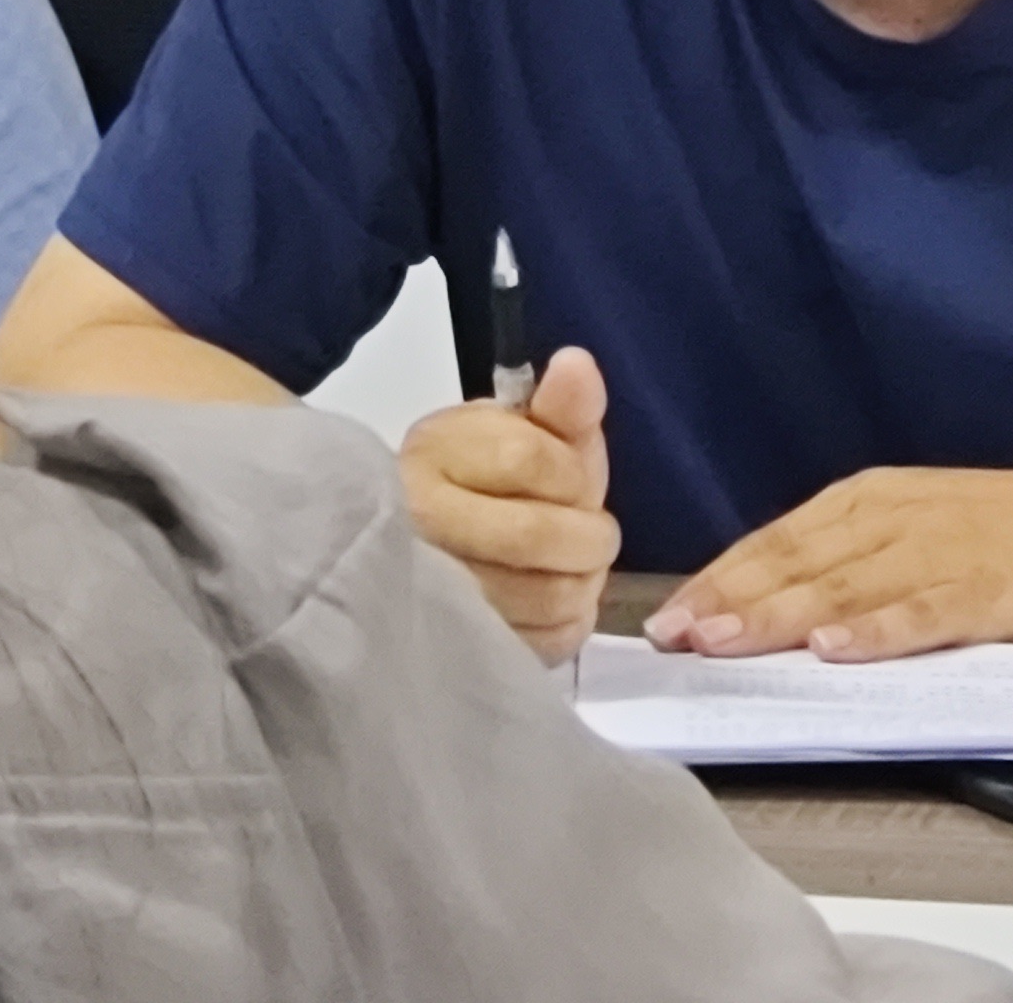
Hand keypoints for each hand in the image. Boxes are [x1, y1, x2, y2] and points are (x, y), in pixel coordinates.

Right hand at [399, 346, 619, 663]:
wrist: (448, 548)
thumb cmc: (496, 481)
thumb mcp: (532, 432)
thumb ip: (563, 406)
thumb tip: (577, 365)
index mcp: (436, 450)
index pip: (527, 458)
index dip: (574, 475)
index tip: (580, 484)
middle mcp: (416, 518)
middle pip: (533, 535)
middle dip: (588, 537)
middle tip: (595, 537)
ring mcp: (425, 590)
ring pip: (537, 597)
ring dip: (580, 584)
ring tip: (577, 570)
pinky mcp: (450, 648)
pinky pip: (531, 645)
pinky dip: (563, 626)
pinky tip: (556, 604)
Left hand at [649, 465, 1012, 659]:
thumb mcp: (920, 526)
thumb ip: (851, 557)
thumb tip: (764, 602)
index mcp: (875, 498)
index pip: (779, 540)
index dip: (720, 579)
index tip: (666, 621)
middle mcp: (899, 517)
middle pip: (800, 562)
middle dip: (731, 601)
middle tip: (674, 639)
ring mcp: (944, 551)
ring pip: (846, 586)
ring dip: (781, 616)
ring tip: (726, 644)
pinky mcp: (989, 588)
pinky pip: (924, 612)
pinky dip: (877, 631)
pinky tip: (836, 650)